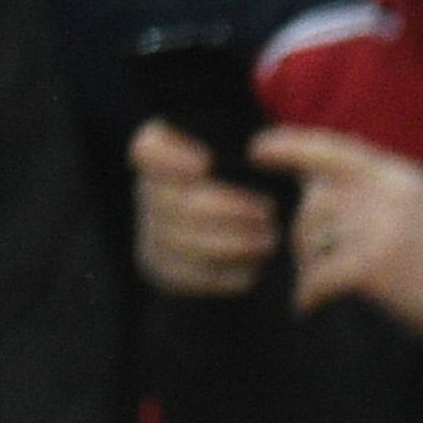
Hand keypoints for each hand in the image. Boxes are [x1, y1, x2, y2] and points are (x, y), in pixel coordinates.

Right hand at [132, 119, 280, 298]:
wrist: (264, 234)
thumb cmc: (269, 189)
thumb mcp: (276, 163)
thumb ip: (275, 148)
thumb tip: (258, 150)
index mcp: (166, 151)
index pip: (146, 150)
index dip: (168, 158)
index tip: (206, 163)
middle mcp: (150, 190)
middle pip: (165, 198)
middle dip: (220, 207)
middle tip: (267, 212)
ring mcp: (151, 230)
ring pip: (176, 239)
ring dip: (226, 243)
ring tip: (267, 241)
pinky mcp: (161, 267)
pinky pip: (184, 275)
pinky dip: (221, 274)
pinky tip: (253, 268)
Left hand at [259, 127, 422, 337]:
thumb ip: (375, 189)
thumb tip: (312, 181)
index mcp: (398, 175)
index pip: (332, 149)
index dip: (288, 146)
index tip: (258, 150)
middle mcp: (385, 194)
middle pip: (313, 201)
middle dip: (303, 230)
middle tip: (311, 258)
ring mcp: (378, 229)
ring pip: (311, 237)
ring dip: (307, 263)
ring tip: (318, 283)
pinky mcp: (372, 266)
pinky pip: (319, 275)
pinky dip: (308, 294)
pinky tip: (309, 306)